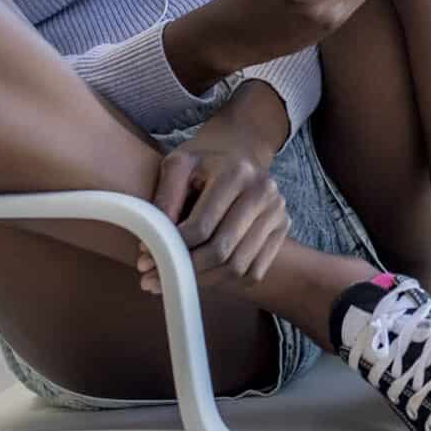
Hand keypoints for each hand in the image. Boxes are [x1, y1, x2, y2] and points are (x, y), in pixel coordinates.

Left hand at [136, 129, 288, 292]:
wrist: (241, 148)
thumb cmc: (204, 161)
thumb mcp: (178, 166)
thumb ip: (164, 200)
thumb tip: (152, 244)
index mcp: (236, 173)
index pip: (201, 226)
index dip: (171, 247)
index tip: (147, 258)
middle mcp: (263, 191)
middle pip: (221, 250)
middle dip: (185, 269)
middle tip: (154, 279)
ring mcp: (277, 211)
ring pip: (238, 267)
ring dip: (202, 281)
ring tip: (176, 281)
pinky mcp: (283, 228)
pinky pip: (254, 272)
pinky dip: (225, 282)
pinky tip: (203, 276)